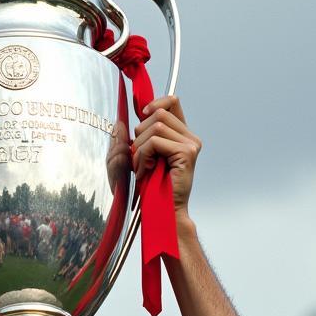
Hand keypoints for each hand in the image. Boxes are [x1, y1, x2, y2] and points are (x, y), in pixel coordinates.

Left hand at [132, 96, 200, 215]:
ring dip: (140, 148)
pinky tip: (145, 173)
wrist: (162, 213)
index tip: (141, 117)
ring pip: (156, 126)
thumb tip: (125, 119)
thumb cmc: (150, 190)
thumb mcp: (139, 158)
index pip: (172, 101)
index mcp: (181, 136)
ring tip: (141, 169)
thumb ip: (135, 137)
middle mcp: (190, 138)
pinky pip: (155, 142)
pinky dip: (143, 156)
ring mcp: (191, 145)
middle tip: (139, 159)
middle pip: (159, 113)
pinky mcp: (186, 153)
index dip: (154, 103)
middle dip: (140, 134)